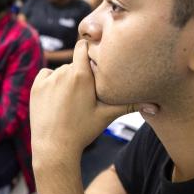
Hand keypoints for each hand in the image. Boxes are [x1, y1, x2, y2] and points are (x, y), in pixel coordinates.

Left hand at [29, 39, 156, 161]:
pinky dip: (51, 82)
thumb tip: (157, 107)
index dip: (89, 51)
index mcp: (81, 75)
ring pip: (61, 71)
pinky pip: (46, 75)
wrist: (54, 147)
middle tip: (86, 92)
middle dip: (81, 73)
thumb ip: (130, 104)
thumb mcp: (107, 115)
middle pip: (75, 63)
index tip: (94, 59)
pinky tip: (57, 99)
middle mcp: (63, 73)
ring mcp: (47, 79)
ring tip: (70, 101)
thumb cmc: (83, 131)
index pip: (84, 46)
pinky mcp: (36, 87)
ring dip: (66, 80)